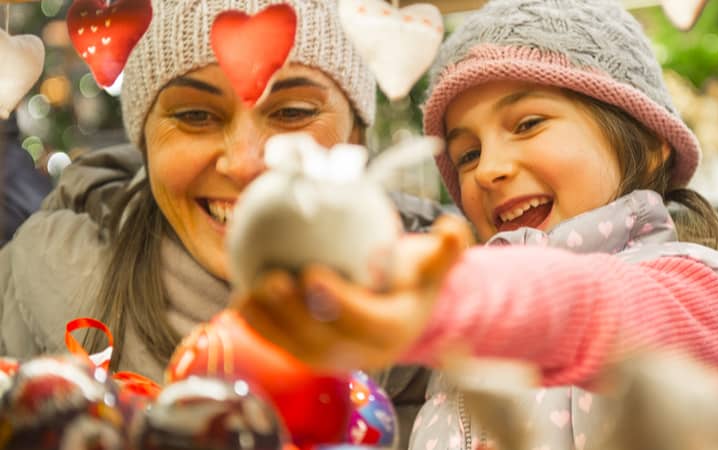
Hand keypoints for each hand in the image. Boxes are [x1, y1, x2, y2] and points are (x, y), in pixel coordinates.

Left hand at [232, 214, 472, 372]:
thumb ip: (447, 247)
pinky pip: (281, 344)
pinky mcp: (310, 356)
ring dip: (269, 324)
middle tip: (272, 279)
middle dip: (294, 316)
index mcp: (393, 330)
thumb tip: (451, 226)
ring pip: (296, 347)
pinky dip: (259, 325)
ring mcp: (333, 358)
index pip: (366, 321)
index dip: (339, 302)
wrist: (397, 311)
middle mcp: (362, 352)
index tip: (312, 272)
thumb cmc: (412, 279)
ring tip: (248, 291)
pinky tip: (240, 297)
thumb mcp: (434, 263)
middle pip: (325, 339)